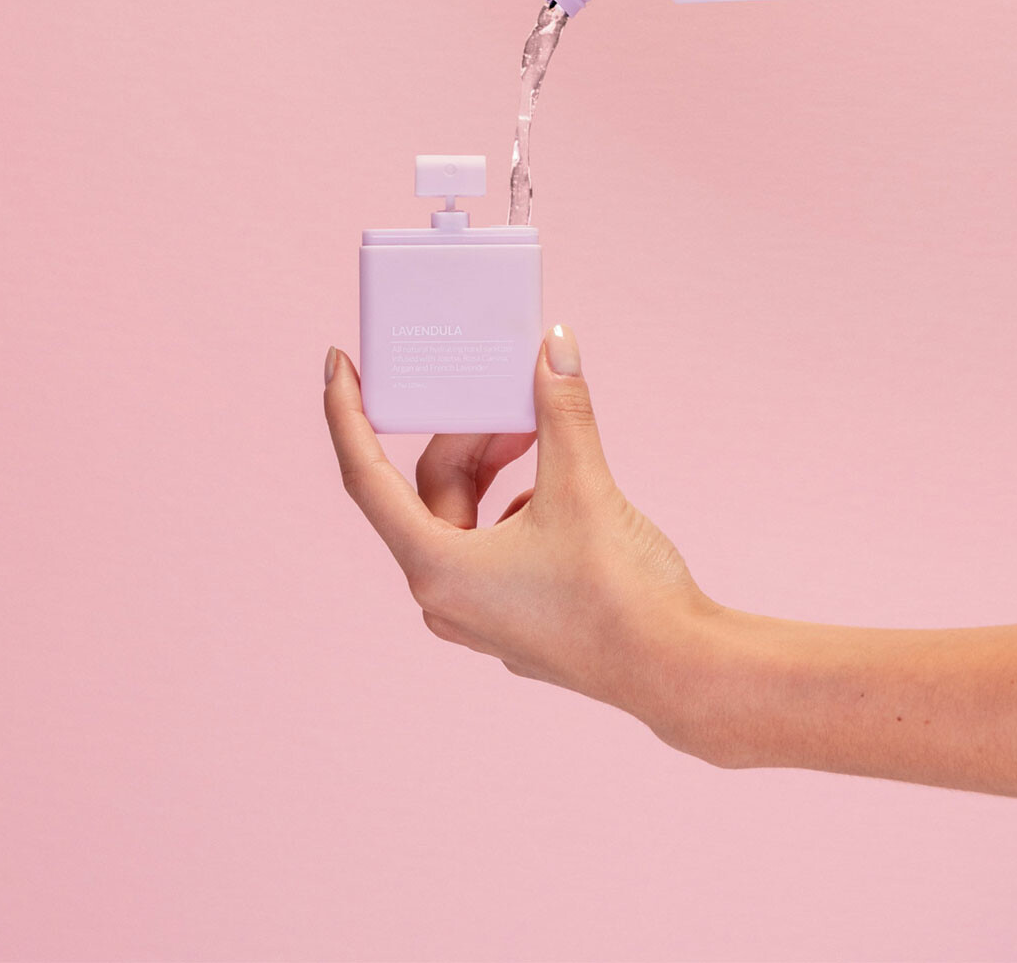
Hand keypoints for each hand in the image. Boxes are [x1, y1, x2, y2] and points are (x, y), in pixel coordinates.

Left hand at [323, 325, 714, 750]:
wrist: (678, 669)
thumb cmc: (621, 591)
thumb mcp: (583, 484)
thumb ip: (560, 411)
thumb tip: (554, 347)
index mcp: (437, 568)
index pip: (366, 477)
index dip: (346, 414)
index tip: (338, 364)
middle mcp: (445, 599)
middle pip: (433, 491)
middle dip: (469, 434)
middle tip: (513, 394)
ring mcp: (479, 616)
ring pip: (464, 518)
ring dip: (494, 468)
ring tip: (539, 432)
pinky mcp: (514, 622)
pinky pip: (491, 545)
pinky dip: (512, 504)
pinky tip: (554, 487)